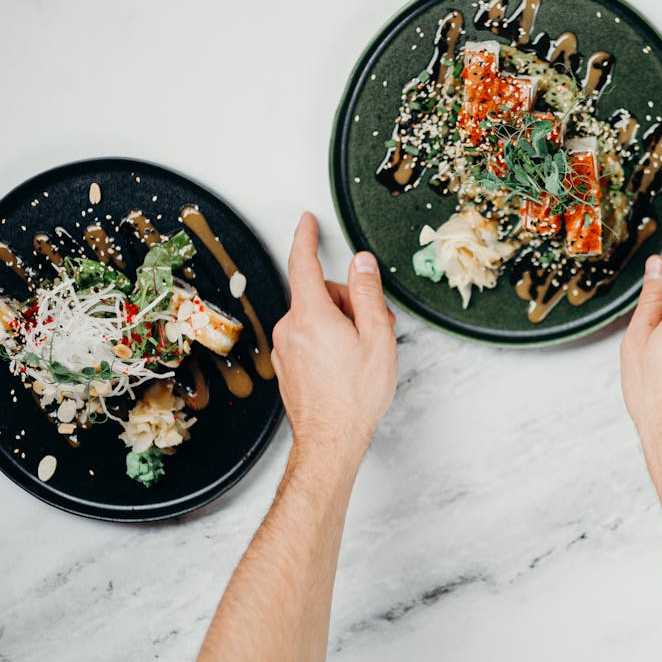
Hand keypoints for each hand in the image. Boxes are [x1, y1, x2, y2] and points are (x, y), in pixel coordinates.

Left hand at [271, 213, 397, 457]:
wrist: (331, 439)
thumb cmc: (354, 396)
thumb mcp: (376, 337)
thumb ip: (367, 293)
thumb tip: (361, 263)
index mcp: (311, 316)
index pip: (303, 263)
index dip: (306, 237)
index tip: (307, 222)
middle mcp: (290, 328)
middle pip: (319, 294)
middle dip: (347, 303)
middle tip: (370, 330)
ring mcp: (285, 348)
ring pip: (315, 317)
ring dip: (339, 325)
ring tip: (359, 354)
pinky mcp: (285, 364)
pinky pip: (308, 338)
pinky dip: (327, 341)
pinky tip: (343, 366)